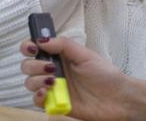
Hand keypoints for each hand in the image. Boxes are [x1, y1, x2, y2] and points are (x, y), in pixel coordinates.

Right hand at [20, 37, 145, 120]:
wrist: (118, 99)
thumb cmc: (105, 75)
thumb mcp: (85, 55)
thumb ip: (63, 45)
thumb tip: (42, 40)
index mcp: (58, 56)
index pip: (34, 48)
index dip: (27, 46)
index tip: (33, 48)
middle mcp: (52, 70)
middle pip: (27, 65)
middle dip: (33, 65)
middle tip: (51, 68)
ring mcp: (53, 88)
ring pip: (29, 83)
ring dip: (36, 81)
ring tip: (53, 82)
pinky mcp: (55, 104)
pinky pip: (36, 101)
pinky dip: (38, 97)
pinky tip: (48, 93)